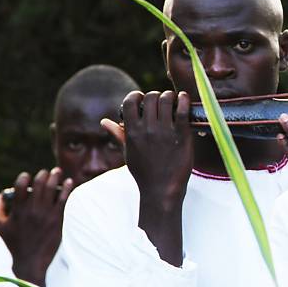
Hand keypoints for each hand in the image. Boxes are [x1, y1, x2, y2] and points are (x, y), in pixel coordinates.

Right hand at [0, 168, 73, 286]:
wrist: (32, 262)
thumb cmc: (15, 245)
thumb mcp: (0, 228)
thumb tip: (0, 195)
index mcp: (17, 211)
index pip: (20, 187)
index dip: (24, 178)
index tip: (27, 175)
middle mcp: (31, 211)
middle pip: (38, 185)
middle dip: (43, 175)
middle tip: (46, 172)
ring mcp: (45, 215)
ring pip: (51, 189)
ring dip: (55, 177)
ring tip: (57, 172)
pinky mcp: (57, 220)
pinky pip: (63, 200)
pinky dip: (66, 189)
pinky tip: (69, 182)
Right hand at [103, 90, 192, 266]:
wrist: (162, 191)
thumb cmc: (144, 173)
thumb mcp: (128, 153)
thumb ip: (118, 134)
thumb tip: (104, 121)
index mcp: (132, 132)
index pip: (130, 101)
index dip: (136, 95)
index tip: (142, 99)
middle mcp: (147, 130)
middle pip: (150, 97)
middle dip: (156, 95)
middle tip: (161, 101)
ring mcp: (165, 132)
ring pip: (166, 99)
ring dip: (170, 95)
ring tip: (173, 100)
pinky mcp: (181, 136)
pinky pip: (182, 110)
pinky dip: (183, 99)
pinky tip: (183, 99)